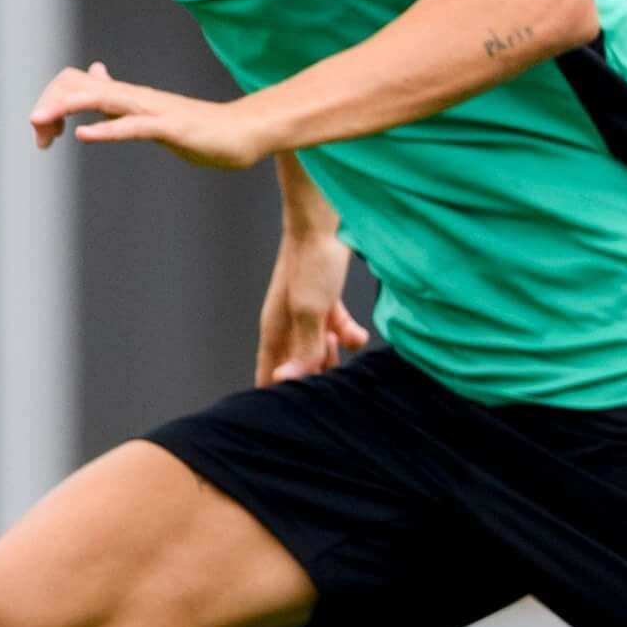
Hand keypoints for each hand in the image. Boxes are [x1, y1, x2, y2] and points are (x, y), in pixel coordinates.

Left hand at [31, 62, 272, 168]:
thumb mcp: (149, 112)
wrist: (245, 131)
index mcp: (128, 96)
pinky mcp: (170, 127)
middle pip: (76, 85)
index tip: (44, 132)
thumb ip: (121, 98)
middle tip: (39, 136)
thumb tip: (96, 74)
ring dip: (65, 109)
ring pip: (100, 99)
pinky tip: (85, 135)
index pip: (75, 83)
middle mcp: (135, 97)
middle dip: (48, 105)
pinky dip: (106, 129)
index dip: (51, 102)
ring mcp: (153, 111)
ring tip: (39, 122)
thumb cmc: (201, 127)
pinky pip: (133, 126)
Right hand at [257, 225, 370, 385]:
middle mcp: (288, 326)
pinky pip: (338, 330)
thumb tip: (288, 380)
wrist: (325, 223)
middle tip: (328, 355)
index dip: (280, 393)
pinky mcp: (328, 303)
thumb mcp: (311, 311)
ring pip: (321, 350)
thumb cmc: (312, 264)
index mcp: (275, 331)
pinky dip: (349, 334)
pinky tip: (357, 333)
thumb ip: (305, 348)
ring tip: (340, 337)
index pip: (269, 375)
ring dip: (334, 352)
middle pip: (299, 367)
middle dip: (316, 371)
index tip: (302, 402)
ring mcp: (308, 314)